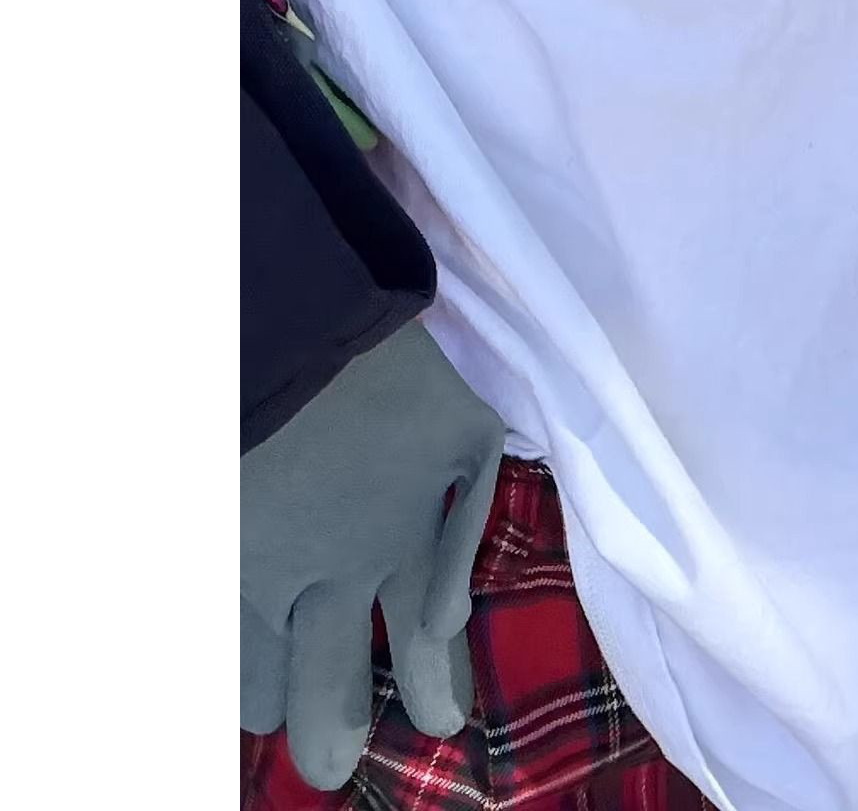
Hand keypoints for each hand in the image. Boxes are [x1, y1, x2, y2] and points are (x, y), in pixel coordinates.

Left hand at [241, 322, 504, 787]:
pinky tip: (450, 613)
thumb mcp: (202, 477)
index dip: (258, 698)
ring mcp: (404, 507)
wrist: (303, 286)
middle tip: (335, 761)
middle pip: (327, 670)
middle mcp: (329, 560)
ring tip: (442, 719)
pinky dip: (456, 570)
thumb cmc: (229, 372)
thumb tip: (230, 600)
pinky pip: (466, 518)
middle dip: (330, 723)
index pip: (251, 669)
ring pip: (412, 618)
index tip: (263, 714)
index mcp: (248, 564)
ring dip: (425, 677)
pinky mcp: (459, 444)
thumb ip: (222, 534)